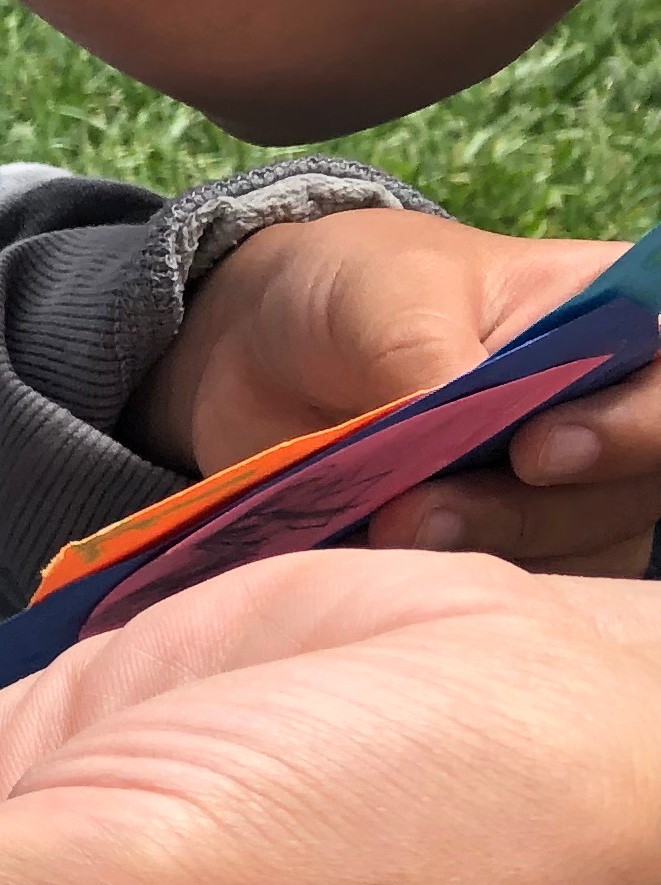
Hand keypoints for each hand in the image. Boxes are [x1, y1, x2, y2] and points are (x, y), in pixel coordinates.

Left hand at [128, 211, 656, 574]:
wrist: (260, 353)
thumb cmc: (351, 293)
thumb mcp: (384, 295)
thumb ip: (428, 355)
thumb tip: (456, 419)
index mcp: (619, 322)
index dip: (634, 430)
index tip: (535, 453)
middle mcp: (613, 412)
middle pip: (633, 490)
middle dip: (531, 511)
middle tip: (419, 512)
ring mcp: (566, 491)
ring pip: (580, 552)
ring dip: (484, 555)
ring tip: (386, 530)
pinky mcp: (502, 549)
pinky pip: (515, 592)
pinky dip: (450, 587)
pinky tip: (381, 566)